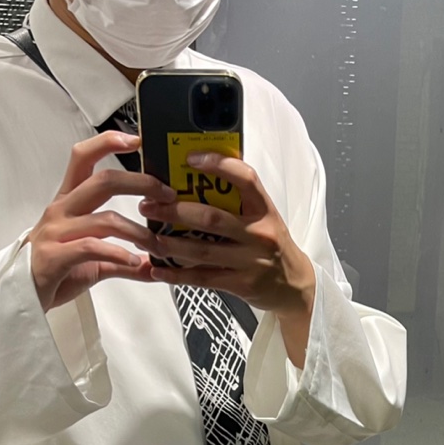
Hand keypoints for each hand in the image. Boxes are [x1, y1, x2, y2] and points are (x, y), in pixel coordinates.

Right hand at [28, 131, 174, 311]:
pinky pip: (92, 247)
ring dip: (138, 232)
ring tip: (157, 245)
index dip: (107, 143)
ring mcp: (56, 231)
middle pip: (103, 181)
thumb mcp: (93, 263)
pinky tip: (134, 262)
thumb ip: (122, 261)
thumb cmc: (54, 272)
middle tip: (167, 196)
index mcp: (69, 202)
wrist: (21, 297)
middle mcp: (62, 210)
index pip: (84, 158)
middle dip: (140, 184)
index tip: (136, 141)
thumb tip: (152, 266)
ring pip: (105, 219)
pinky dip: (119, 254)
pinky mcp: (55, 256)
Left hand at [143, 154, 315, 366]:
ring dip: (170, 243)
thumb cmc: (272, 246)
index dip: (219, 164)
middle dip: (175, 211)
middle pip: (211, 218)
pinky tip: (159, 269)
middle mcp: (259, 233)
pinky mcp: (241, 285)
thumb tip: (197, 177)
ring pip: (202, 250)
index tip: (190, 158)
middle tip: (149, 205)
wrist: (295, 286)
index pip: (245, 179)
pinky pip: (203, 278)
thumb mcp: (264, 217)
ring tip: (149, 237)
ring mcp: (251, 261)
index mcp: (264, 209)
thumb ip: (238, 201)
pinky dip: (177, 274)